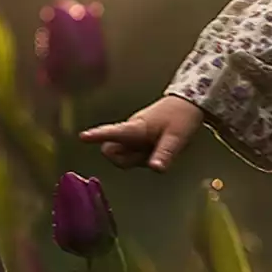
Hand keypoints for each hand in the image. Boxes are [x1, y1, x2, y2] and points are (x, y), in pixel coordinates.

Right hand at [78, 96, 205, 170]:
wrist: (188, 103)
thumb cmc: (182, 116)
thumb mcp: (177, 137)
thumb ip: (165, 153)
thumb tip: (155, 168)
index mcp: (137, 127)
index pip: (113, 132)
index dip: (97, 135)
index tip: (83, 137)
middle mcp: (130, 131)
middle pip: (111, 151)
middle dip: (125, 159)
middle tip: (149, 155)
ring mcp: (132, 135)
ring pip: (122, 155)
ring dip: (136, 159)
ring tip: (157, 148)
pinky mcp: (136, 138)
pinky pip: (131, 152)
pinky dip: (141, 155)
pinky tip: (156, 148)